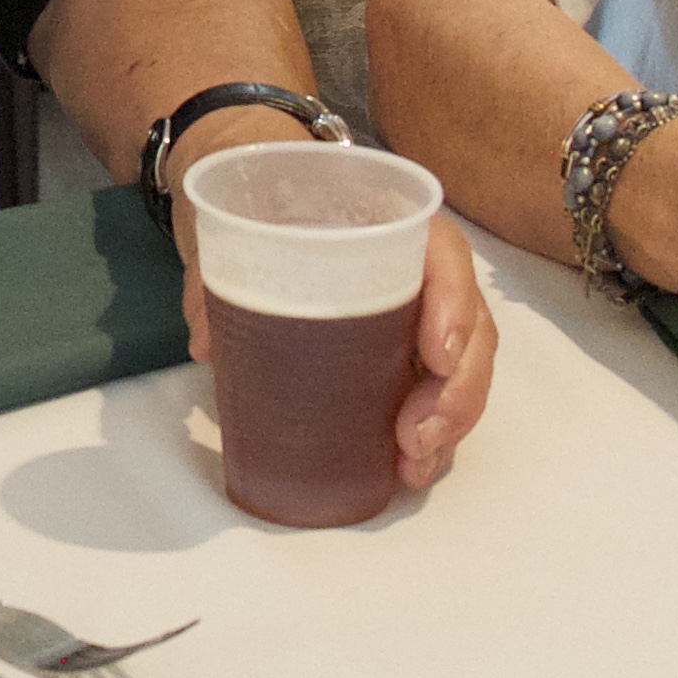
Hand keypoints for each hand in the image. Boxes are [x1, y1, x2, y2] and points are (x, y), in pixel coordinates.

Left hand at [171, 195, 496, 489]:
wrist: (263, 208)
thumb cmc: (269, 211)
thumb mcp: (242, 228)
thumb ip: (219, 274)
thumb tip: (207, 337)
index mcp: (394, 225)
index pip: (445, 257)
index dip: (454, 306)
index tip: (438, 356)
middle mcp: (422, 273)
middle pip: (470, 329)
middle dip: (455, 392)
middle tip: (415, 437)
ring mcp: (421, 318)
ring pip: (461, 372)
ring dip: (447, 425)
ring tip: (411, 467)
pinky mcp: (407, 357)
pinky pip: (438, 396)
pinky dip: (432, 436)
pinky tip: (406, 469)